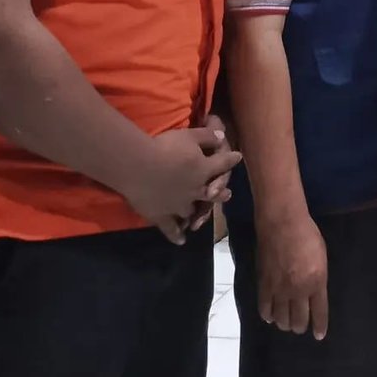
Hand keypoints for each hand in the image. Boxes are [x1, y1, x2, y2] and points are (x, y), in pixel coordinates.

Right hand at [118, 126, 242, 244]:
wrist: (138, 166)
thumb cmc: (164, 147)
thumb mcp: (189, 135)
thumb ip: (207, 136)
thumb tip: (222, 136)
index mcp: (203, 170)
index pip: (222, 164)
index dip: (231, 159)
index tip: (238, 157)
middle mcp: (195, 190)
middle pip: (212, 192)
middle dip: (220, 192)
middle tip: (227, 194)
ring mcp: (178, 205)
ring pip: (191, 211)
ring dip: (198, 213)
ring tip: (201, 218)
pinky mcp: (161, 215)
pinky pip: (170, 228)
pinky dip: (176, 235)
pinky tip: (181, 241)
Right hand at [257, 211, 329, 339]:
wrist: (282, 223)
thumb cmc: (307, 234)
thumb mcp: (322, 257)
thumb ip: (318, 278)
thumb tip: (314, 292)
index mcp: (317, 282)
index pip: (319, 312)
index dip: (319, 326)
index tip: (319, 335)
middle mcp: (298, 290)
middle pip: (298, 320)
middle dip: (300, 327)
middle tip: (300, 326)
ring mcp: (279, 289)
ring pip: (281, 318)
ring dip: (284, 324)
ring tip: (286, 322)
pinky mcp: (263, 284)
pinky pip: (265, 308)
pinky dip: (268, 316)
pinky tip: (271, 316)